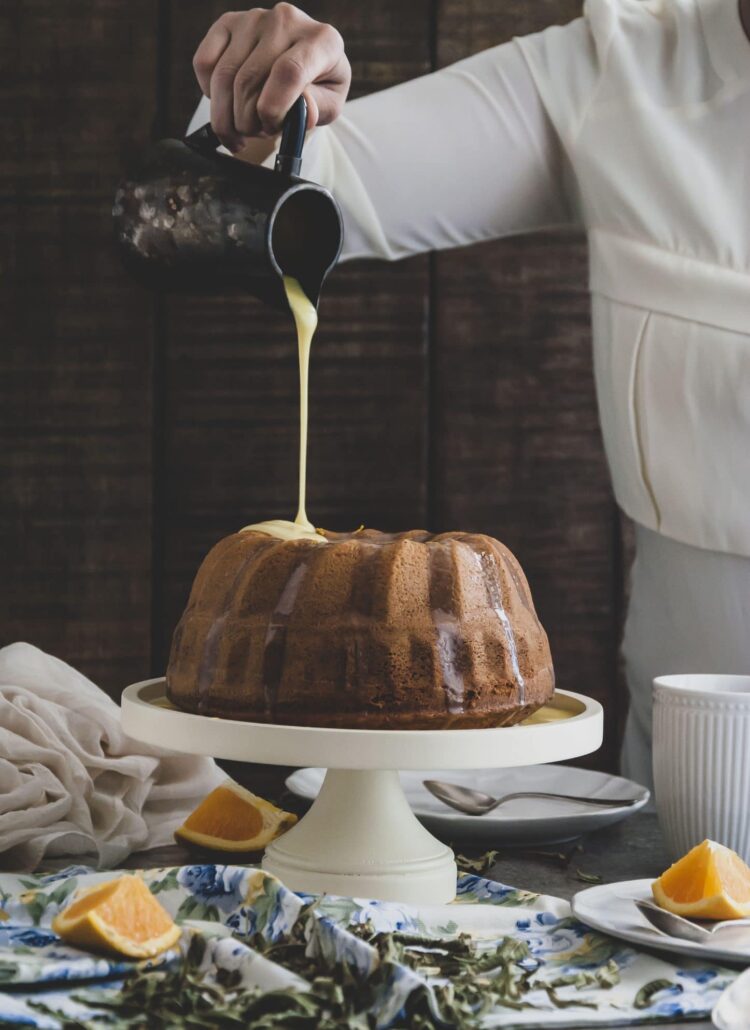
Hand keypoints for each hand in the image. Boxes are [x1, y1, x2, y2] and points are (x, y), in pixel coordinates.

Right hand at [194, 3, 350, 151]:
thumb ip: (318, 108)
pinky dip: (210, 95)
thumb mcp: (330, 105)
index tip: (271, 126)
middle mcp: (287, 20)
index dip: (273, 108)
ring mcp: (254, 18)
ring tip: (242, 129)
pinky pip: (205, 63)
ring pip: (224, 76)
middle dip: (247, 121)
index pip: (289, 71)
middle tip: (257, 133)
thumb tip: (301, 110)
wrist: (303, 63)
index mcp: (322, 41)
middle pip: (249, 79)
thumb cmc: (318, 87)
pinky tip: (227, 105)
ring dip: (227, 115)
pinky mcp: (228, 22)